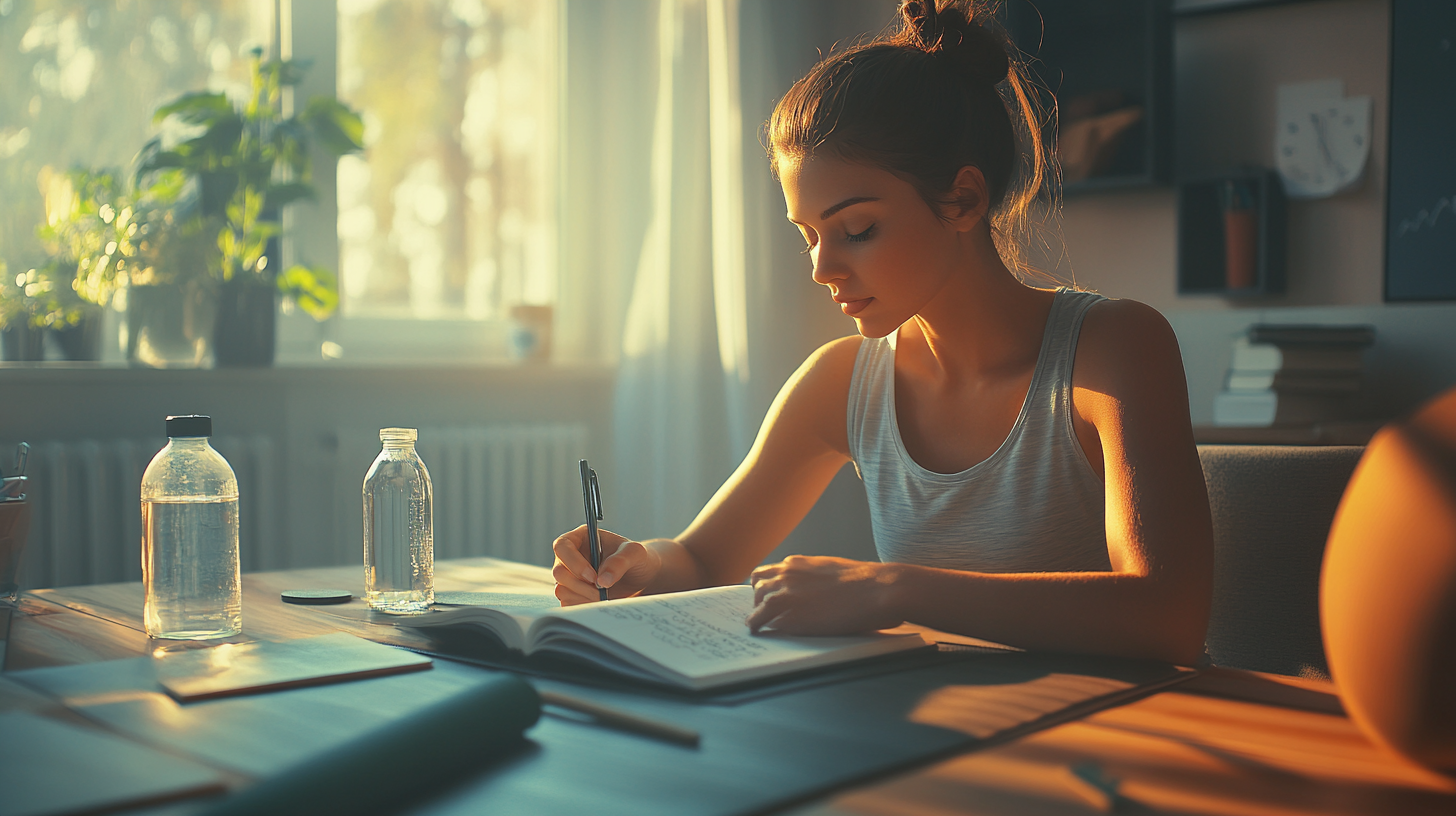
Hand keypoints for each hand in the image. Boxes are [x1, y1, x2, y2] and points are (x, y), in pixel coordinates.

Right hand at [551, 525, 660, 604]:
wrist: (641, 576)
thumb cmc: (636, 558)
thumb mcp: (635, 553)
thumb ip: (620, 561)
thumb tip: (602, 580)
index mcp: (581, 538)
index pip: (562, 546)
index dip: (574, 563)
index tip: (593, 577)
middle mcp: (571, 556)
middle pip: (559, 572)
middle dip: (581, 585)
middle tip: (602, 591)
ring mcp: (570, 577)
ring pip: (561, 590)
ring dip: (584, 597)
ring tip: (604, 596)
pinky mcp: (573, 594)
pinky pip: (568, 604)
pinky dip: (584, 606)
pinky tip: (600, 603)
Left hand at [747, 555, 903, 634]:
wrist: (878, 589)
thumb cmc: (868, 584)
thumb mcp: (835, 571)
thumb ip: (817, 578)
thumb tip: (817, 590)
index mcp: (799, 563)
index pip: (769, 571)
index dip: (768, 585)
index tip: (769, 594)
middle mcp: (787, 573)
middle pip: (758, 584)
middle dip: (760, 598)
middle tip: (765, 611)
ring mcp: (784, 592)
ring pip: (756, 601)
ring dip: (758, 612)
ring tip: (761, 623)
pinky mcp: (786, 612)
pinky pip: (759, 620)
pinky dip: (756, 626)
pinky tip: (759, 632)